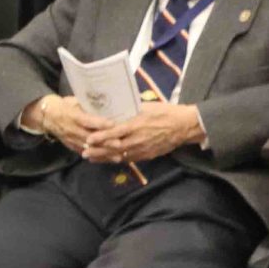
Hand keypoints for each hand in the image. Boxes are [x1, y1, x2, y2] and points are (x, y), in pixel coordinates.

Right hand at [25, 95, 110, 155]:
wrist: (47, 116)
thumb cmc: (65, 105)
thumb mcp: (74, 101)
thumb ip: (88, 104)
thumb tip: (108, 102)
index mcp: (72, 116)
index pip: (87, 120)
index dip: (99, 123)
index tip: (113, 124)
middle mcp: (71, 129)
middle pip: (89, 137)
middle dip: (105, 142)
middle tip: (119, 144)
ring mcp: (71, 139)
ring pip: (88, 148)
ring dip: (103, 153)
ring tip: (118, 156)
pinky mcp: (71, 145)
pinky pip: (84, 152)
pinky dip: (96, 156)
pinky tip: (107, 159)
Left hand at [80, 104, 201, 164]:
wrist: (184, 125)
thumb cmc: (165, 112)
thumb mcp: (146, 107)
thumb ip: (130, 111)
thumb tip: (115, 108)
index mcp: (136, 125)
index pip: (114, 132)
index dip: (100, 137)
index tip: (88, 139)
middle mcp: (137, 139)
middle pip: (113, 147)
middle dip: (97, 151)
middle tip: (84, 152)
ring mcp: (142, 149)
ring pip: (120, 156)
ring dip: (104, 157)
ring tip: (91, 158)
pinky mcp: (147, 155)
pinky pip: (129, 159)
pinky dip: (117, 160)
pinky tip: (108, 160)